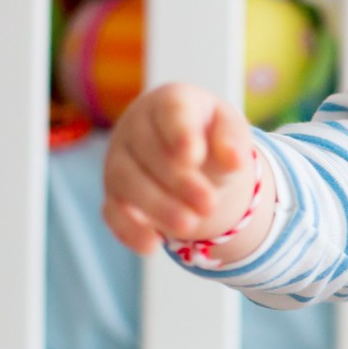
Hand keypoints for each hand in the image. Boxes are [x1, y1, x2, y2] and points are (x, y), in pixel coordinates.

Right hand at [101, 82, 253, 253]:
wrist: (189, 151)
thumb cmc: (211, 134)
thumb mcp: (230, 130)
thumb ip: (233, 141)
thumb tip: (235, 161)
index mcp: (171, 102)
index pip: (171, 111)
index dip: (179, 132)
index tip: (193, 156)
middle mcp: (136, 127)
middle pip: (147, 151)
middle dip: (178, 181)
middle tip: (209, 205)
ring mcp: (119, 159)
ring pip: (126, 182)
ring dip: (156, 206)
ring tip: (188, 226)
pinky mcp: (114, 193)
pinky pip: (112, 211)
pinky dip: (128, 229)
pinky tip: (150, 246)